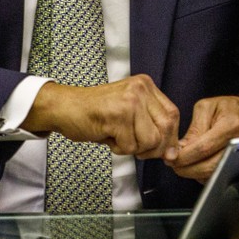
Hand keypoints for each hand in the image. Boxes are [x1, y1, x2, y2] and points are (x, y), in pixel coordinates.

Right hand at [23, 75, 179, 159]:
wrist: (64, 108)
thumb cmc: (95, 112)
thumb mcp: (129, 113)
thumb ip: (152, 128)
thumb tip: (173, 154)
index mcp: (145, 85)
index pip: (173, 115)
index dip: (170, 138)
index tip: (162, 150)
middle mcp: (140, 89)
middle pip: (166, 129)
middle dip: (154, 148)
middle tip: (135, 147)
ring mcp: (129, 101)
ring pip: (149, 141)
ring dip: (133, 148)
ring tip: (116, 136)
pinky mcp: (117, 115)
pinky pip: (130, 146)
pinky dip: (118, 149)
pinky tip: (107, 135)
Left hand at [166, 96, 238, 181]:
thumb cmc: (233, 108)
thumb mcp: (209, 107)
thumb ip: (194, 128)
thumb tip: (180, 149)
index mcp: (231, 125)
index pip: (204, 148)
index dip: (185, 156)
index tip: (171, 159)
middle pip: (210, 166)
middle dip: (187, 169)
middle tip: (174, 166)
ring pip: (215, 174)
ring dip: (195, 173)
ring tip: (184, 165)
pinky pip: (221, 175)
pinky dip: (206, 174)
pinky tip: (198, 165)